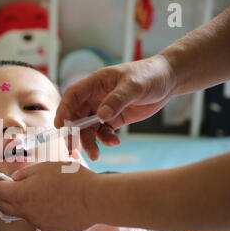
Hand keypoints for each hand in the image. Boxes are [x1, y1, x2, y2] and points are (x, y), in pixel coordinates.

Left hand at [0, 162, 96, 230]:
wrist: (94, 200)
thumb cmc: (70, 179)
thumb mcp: (44, 167)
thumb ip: (25, 173)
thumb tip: (15, 179)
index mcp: (21, 195)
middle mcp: (26, 212)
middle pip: (3, 206)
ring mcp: (38, 223)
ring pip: (21, 213)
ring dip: (17, 203)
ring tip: (23, 193)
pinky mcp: (51, 228)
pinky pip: (37, 218)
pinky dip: (35, 210)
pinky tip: (45, 202)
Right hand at [55, 55, 176, 159]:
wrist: (168, 80)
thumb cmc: (150, 75)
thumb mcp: (134, 86)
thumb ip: (117, 100)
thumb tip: (101, 116)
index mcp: (95, 83)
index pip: (72, 96)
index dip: (63, 110)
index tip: (61, 126)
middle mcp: (95, 97)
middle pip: (76, 116)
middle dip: (73, 134)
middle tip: (73, 149)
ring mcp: (103, 109)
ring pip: (88, 128)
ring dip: (89, 142)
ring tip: (95, 155)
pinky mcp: (113, 119)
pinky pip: (102, 132)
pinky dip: (105, 140)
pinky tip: (115, 142)